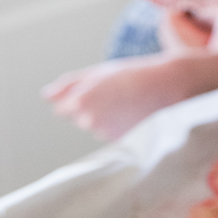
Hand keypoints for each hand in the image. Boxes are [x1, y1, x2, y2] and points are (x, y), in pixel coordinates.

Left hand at [42, 55, 191, 140]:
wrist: (171, 85)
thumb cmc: (135, 75)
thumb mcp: (101, 72)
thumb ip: (70, 84)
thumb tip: (46, 96)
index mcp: (79, 101)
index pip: (63, 109)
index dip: (81, 98)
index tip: (100, 91)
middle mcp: (89, 121)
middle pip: (81, 119)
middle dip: (94, 109)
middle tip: (118, 95)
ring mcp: (105, 135)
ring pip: (97, 128)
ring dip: (108, 118)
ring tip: (130, 103)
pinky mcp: (120, 144)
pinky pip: (113, 137)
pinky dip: (121, 127)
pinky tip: (135, 115)